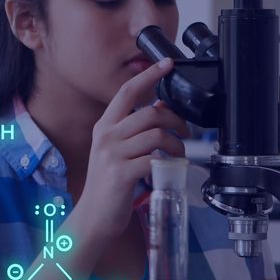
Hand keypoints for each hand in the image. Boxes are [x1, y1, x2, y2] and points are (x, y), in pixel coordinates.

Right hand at [74, 58, 190, 240]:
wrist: (94, 216)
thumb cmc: (108, 184)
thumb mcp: (115, 150)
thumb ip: (133, 130)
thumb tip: (159, 108)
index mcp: (104, 127)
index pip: (127, 92)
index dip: (148, 75)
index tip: (167, 63)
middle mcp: (106, 136)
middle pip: (150, 114)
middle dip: (176, 121)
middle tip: (186, 133)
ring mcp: (112, 155)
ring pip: (157, 135)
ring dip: (176, 145)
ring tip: (178, 155)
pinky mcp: (121, 174)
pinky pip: (154, 159)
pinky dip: (168, 163)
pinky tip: (167, 169)